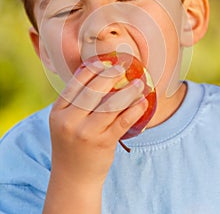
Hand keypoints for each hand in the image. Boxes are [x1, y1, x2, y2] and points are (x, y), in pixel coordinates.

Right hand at [48, 62, 146, 186]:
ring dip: (128, 91)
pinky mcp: (103, 144)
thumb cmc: (72, 144)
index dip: (92, 69)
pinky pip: (123, 121)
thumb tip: (100, 75)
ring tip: (138, 83)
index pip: (75, 83)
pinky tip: (142, 102)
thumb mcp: (65, 122)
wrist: (73, 178)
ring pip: (111, 105)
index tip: (105, 61)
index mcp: (58, 112)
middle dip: (110, 75)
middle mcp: (69, 121)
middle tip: (122, 67)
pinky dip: (135, 110)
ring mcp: (86, 133)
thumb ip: (76, 102)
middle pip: (93, 91)